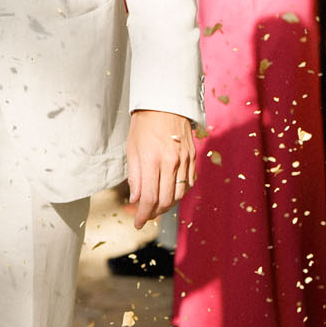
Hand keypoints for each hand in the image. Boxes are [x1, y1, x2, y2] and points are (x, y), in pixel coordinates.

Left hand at [126, 110, 195, 228]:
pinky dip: (180, 192)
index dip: (143, 215)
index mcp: (152, 160)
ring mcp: (185, 160)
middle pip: (166, 200)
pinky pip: (189, 183)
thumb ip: (134, 176)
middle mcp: (171, 163)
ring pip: (180, 194)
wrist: (165, 102)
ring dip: (168, 205)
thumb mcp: (132, 149)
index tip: (137, 223)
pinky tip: (171, 192)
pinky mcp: (193, 158)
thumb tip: (135, 199)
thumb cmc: (144, 125)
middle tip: (146, 216)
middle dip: (155, 213)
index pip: (149, 198)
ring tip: (157, 206)